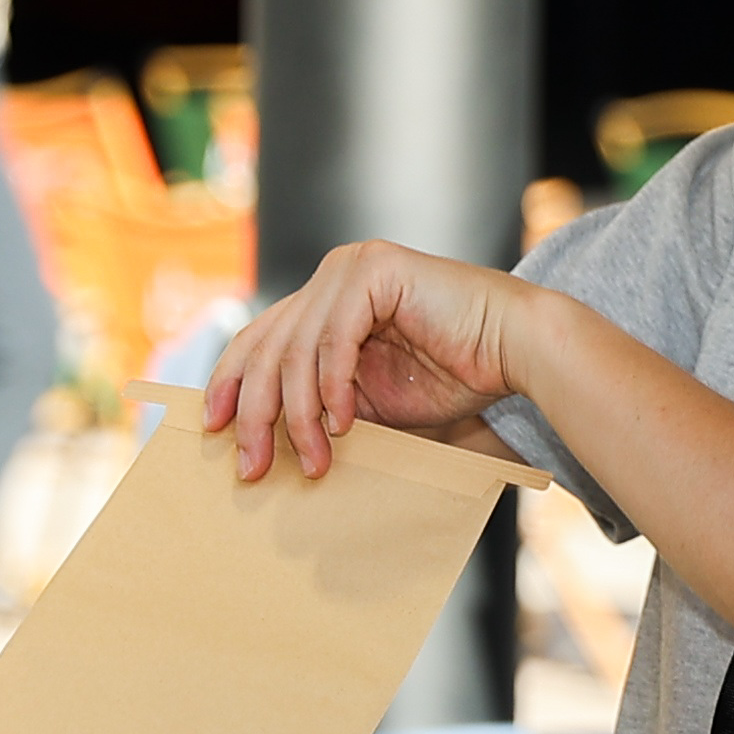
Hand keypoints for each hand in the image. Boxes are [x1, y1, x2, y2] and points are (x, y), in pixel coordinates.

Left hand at [201, 242, 533, 478]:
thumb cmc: (453, 378)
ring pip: (297, 349)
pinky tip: (344, 424)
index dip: (230, 385)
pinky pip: (335, 338)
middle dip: (256, 414)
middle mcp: (332, 275)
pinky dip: (333, 386)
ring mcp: (352, 267)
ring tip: (316, 461)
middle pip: (268, 346)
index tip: (215, 431)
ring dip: (299, 415)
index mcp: (325, 299)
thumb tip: (261, 443)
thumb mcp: (366, 400)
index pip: (259, 339)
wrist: (518, 353)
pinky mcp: (376, 270)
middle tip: (253, 466)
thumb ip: (319, 404)